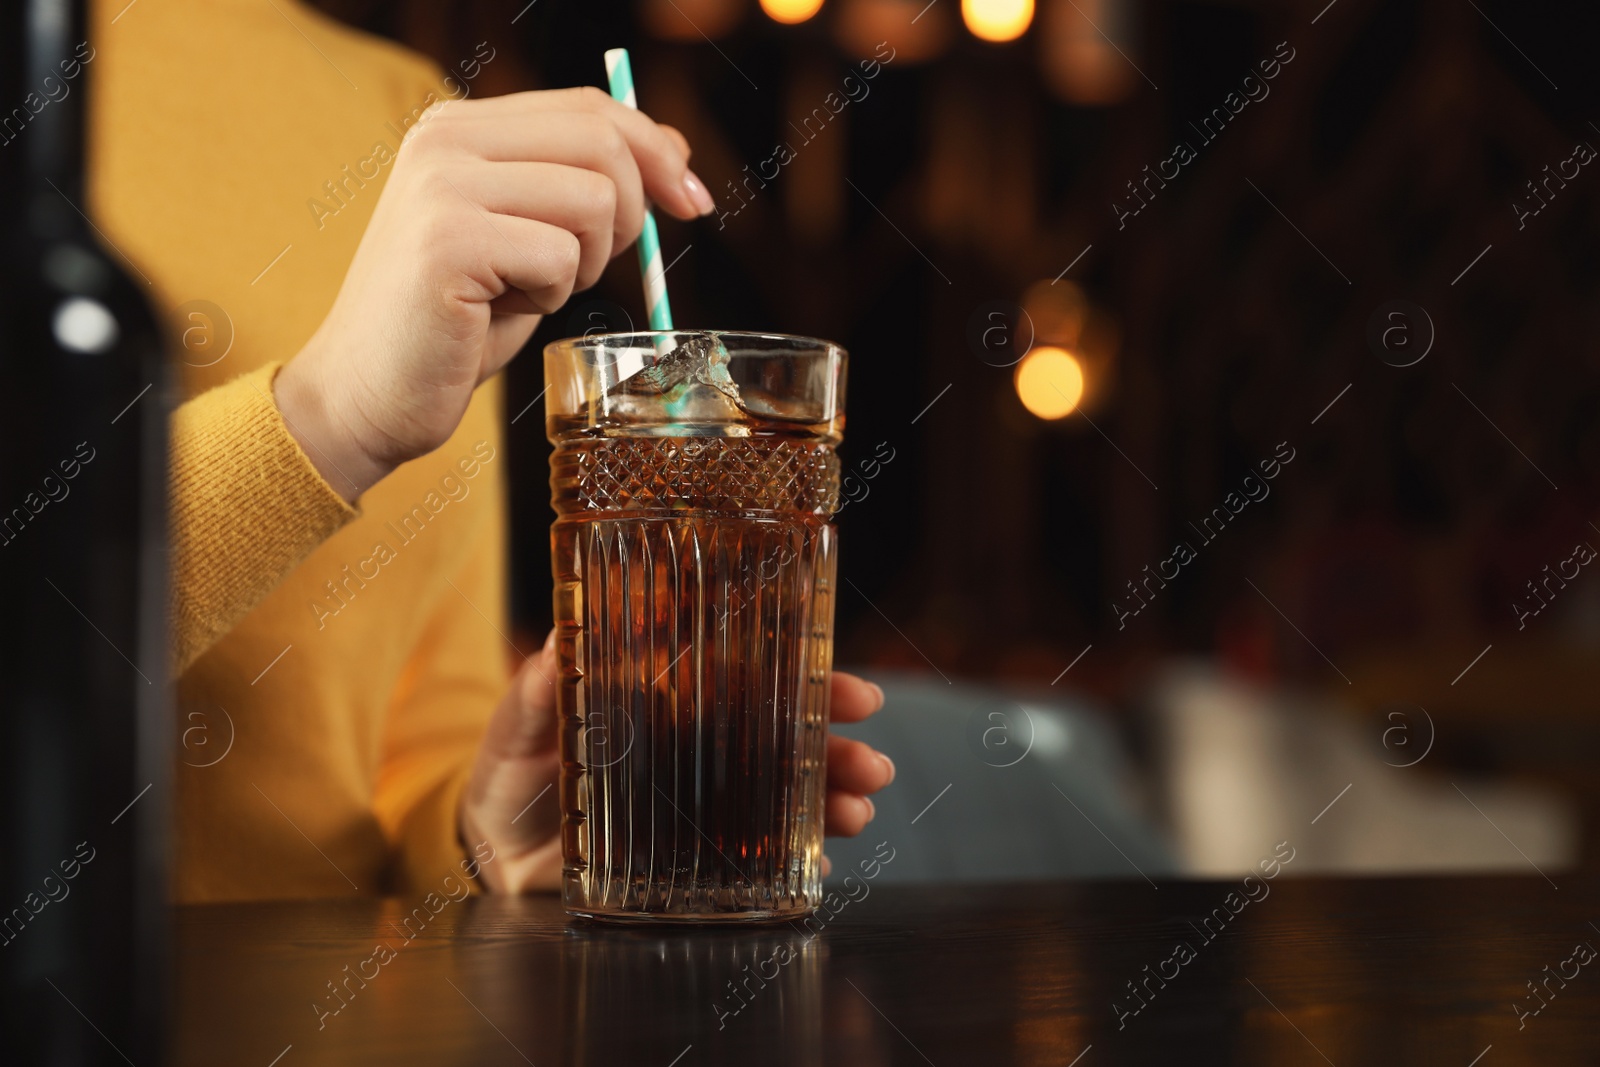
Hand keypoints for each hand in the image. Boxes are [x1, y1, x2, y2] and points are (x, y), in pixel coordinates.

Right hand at [275, 87, 715, 500]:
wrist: (369, 393)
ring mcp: (441, 186)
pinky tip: (503, 311)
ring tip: (531, 289)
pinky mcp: (449, 241)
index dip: (656, 150)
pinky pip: (561, 258)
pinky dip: (552, 297)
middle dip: (632, 211)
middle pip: (602, 142)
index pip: (590, 108)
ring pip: (593, 200)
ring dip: (586, 262)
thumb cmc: (457, 323)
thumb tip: (676, 151)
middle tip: (596, 267)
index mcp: (460, 127)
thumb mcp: (528, 238)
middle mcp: (443, 140)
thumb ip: (584, 185)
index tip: (692, 201)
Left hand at [460, 631, 895, 892]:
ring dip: (830, 799)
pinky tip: (821, 857)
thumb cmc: (511, 768)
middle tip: (874, 763)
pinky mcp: (692, 850)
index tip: (855, 692)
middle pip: (787, 736)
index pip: (754, 678)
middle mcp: (699, 741)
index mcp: (673, 696)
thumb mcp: (519, 725)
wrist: (492, 847)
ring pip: (785, 791)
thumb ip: (537, 694)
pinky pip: (757, 851)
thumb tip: (552, 649)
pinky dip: (795, 853)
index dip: (810, 681)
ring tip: (858, 811)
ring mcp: (701, 797)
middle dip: (839, 748)